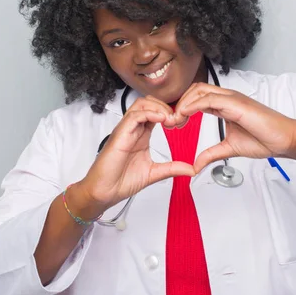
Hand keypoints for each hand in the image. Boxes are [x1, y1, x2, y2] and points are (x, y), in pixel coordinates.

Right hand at [77, 96, 194, 212]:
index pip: (155, 112)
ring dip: (158, 107)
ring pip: (141, 104)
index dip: (170, 112)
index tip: (182, 122)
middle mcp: (133, 129)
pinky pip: (134, 116)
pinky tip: (161, 120)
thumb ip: (172, 168)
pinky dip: (149, 113)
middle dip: (166, 106)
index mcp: (141, 135)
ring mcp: (126, 130)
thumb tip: (190, 169)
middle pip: (149, 102)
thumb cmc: (121, 181)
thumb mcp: (154, 173)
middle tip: (177, 119)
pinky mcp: (120, 134)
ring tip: (170, 119)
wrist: (104, 192)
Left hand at [175, 82, 295, 172]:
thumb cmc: (264, 139)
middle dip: (179, 103)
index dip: (182, 108)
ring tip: (175, 120)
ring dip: (184, 103)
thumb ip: (212, 154)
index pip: (197, 98)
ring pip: (200, 90)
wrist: (285, 140)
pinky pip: (210, 99)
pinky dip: (194, 105)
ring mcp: (232, 98)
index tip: (173, 124)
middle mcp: (227, 97)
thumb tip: (195, 166)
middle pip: (195, 90)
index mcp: (225, 105)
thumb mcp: (230, 148)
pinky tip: (185, 115)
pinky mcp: (237, 103)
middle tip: (170, 122)